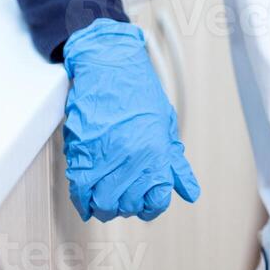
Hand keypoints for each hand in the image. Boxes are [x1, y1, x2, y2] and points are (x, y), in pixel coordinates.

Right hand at [62, 18, 199, 221]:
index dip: (150, 205)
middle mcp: (131, 157)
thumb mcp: (165, 123)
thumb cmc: (138, 89)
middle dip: (126, 205)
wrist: (109, 64)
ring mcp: (105, 156)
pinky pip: (80, 190)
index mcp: (155, 151)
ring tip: (106, 193)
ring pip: (103, 203)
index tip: (145, 199)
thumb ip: (175, 162)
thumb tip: (189, 191)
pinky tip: (89, 194)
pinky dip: (83, 199)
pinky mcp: (81, 152)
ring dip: (104, 204)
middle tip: (124, 193)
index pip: (155, 201)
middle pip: (127, 205)